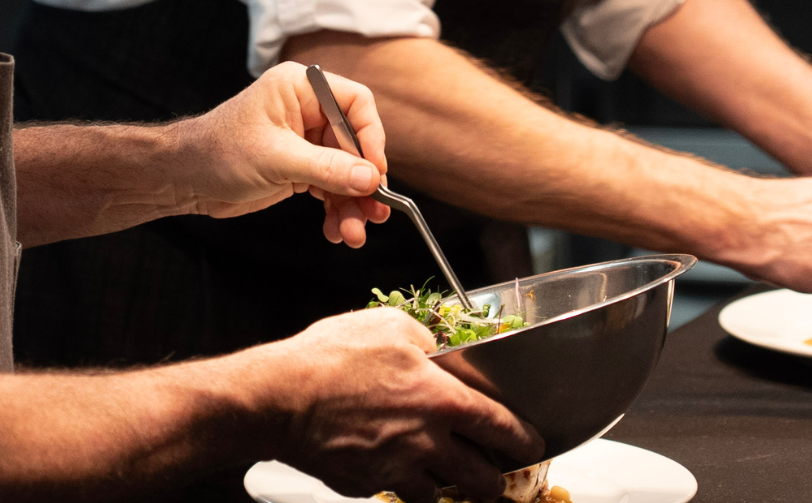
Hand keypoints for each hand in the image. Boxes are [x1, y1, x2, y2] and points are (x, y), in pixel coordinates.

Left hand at [169, 61, 391, 244]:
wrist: (184, 178)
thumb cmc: (218, 152)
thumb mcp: (276, 159)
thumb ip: (326, 168)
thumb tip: (370, 178)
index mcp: (301, 89)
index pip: (355, 104)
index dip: (370, 138)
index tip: (375, 172)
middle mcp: (308, 111)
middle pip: (355, 144)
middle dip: (363, 182)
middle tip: (374, 213)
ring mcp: (305, 141)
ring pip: (346, 171)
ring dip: (351, 204)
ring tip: (353, 234)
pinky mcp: (300, 168)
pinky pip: (331, 187)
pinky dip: (336, 209)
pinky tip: (335, 230)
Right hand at [261, 309, 542, 502]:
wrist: (279, 398)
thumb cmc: (330, 358)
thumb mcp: (390, 326)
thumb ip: (426, 338)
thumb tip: (438, 348)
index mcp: (441, 401)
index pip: (500, 427)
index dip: (523, 440)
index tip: (532, 445)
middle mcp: (425, 444)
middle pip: (479, 479)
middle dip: (493, 480)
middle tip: (494, 475)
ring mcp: (395, 471)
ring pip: (437, 496)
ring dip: (447, 488)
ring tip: (445, 478)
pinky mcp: (364, 485)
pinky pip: (392, 491)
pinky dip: (398, 484)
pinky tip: (392, 468)